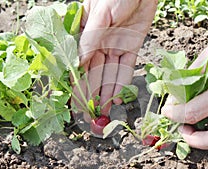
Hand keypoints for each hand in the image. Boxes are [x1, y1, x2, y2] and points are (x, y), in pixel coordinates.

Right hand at [76, 0, 156, 119]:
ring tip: (104, 112)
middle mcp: (99, 45)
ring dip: (106, 94)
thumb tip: (78, 62)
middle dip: (92, 95)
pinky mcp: (131, 48)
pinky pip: (126, 68)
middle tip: (90, 115)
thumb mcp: (101, 14)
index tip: (76, 103)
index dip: (77, 85)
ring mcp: (115, 47)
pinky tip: (117, 98)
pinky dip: (122, 83)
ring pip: (109, 75)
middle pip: (93, 75)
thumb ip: (90, 38)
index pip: (78, 65)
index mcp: (86, 36)